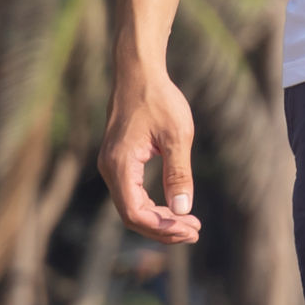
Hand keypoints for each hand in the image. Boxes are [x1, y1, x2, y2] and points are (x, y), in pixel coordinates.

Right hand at [97, 61, 204, 243]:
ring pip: (132, 207)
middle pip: (132, 215)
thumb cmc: (159, 99)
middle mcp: (110, 169)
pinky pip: (132, 194)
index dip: (161, 228)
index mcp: (120, 165)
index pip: (134, 213)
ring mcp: (112, 166)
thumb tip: (182, 210)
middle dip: (163, 229)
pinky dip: (153, 206)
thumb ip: (179, 174)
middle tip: (195, 232)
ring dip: (159, 220)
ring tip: (190, 224)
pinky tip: (174, 208)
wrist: (138, 72)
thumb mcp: (177, 135)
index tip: (190, 229)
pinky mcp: (119, 161)